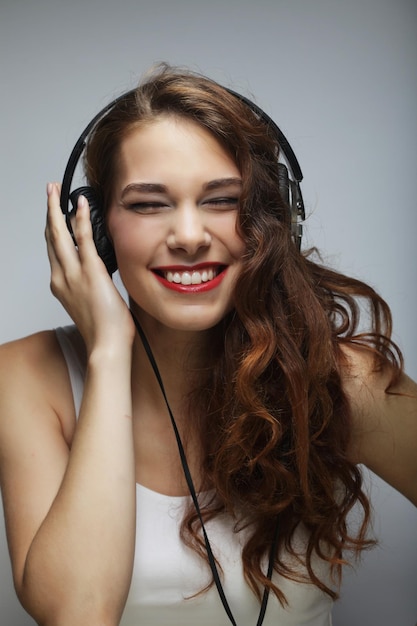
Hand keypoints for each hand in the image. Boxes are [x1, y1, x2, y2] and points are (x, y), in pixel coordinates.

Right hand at [45, 183, 134, 354]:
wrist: (106, 345)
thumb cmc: (105, 330)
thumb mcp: (92, 303)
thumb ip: (92, 285)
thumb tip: (101, 272)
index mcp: (61, 286)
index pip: (54, 251)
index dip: (53, 229)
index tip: (54, 215)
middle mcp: (62, 277)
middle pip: (51, 238)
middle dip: (49, 212)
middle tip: (49, 192)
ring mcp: (73, 274)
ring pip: (60, 234)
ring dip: (56, 209)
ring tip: (55, 190)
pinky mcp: (90, 271)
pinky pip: (83, 238)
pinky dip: (81, 219)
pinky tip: (80, 204)